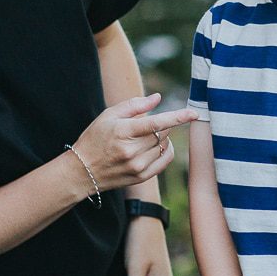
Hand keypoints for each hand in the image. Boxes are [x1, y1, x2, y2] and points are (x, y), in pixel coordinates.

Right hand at [72, 93, 196, 191]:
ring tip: (145, 137)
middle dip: (162, 124)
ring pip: (165, 145)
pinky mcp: (141, 177)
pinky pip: (165, 160)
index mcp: (123, 132)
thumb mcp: (109, 115)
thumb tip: (158, 98)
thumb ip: (135, 105)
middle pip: (163, 133)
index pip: (157, 123)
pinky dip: (166, 150)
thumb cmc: (95, 138)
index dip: (178, 117)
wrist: (81, 171)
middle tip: (147, 124)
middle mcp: (132, 151)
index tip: (194, 113)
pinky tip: (155, 147)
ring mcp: (137, 166)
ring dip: (162, 137)